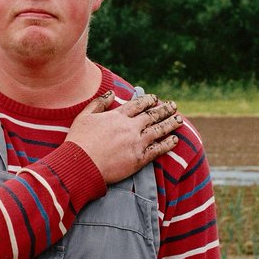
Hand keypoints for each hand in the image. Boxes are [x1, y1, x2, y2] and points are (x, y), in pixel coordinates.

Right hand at [66, 91, 183, 184]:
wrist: (81, 165)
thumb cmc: (79, 141)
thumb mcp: (84, 116)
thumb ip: (98, 103)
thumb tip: (111, 93)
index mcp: (117, 116)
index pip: (138, 104)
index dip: (148, 100)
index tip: (155, 98)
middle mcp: (130, 127)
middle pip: (152, 115)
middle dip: (164, 109)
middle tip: (173, 106)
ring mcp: (136, 142)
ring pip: (159, 130)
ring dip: (171, 123)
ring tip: (179, 119)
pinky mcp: (139, 158)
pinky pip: (158, 149)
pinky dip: (168, 144)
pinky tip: (175, 140)